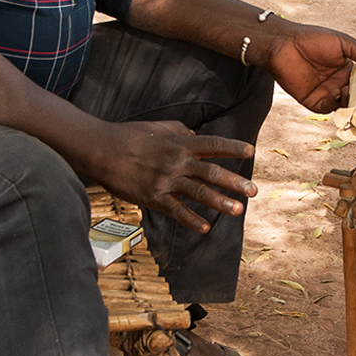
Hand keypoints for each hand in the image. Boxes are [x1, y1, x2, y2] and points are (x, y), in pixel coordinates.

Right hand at [95, 122, 257, 234]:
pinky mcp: (153, 198)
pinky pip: (176, 211)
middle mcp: (177, 162)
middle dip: (234, 182)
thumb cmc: (130, 135)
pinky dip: (191, 220)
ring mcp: (166, 181)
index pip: (212, 145)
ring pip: (198, 193)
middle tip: (254, 190)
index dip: (232, 148)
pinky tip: (205, 228)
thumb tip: (196, 134)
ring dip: (220, 203)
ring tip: (238, 210)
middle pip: (211, 172)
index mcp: (180, 144)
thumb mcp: (158, 127)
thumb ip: (180, 130)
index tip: (251, 151)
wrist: (102, 150)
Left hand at [264, 25, 355, 113]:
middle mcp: (339, 83)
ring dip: (353, 102)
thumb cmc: (312, 39)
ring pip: (346, 105)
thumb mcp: (342, 42)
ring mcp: (327, 94)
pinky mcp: (314, 102)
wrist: (284, 45)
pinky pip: (330, 109)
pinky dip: (338, 106)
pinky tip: (342, 96)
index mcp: (348, 69)